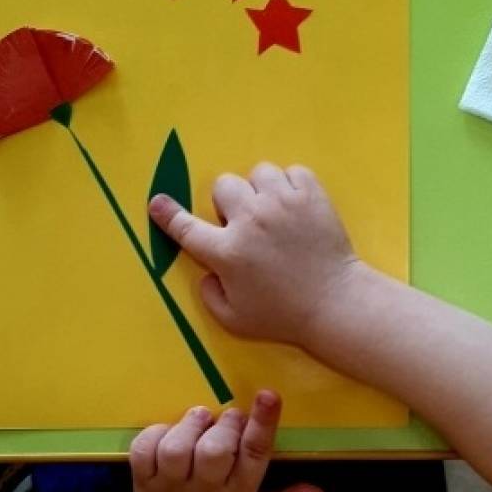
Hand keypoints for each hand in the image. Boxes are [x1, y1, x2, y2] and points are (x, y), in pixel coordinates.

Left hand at [128, 390, 323, 491]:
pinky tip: (167, 433)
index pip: (255, 457)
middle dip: (225, 425)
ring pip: (179, 448)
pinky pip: (146, 451)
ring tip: (200, 419)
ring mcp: (172, 486)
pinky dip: (155, 434)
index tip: (269, 395)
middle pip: (216, 450)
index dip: (262, 424)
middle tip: (230, 419)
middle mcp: (205, 491)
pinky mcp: (144, 480)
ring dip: (190, 425)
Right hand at [148, 163, 362, 348]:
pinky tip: (297, 207)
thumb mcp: (234, 320)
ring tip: (275, 212)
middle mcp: (249, 221)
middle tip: (246, 224)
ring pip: (258, 172)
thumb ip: (210, 295)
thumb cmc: (283, 316)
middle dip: (230, 203)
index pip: (186, 228)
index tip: (157, 202)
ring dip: (261, 190)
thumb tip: (208, 272)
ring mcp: (282, 203)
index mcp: (227, 252)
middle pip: (223, 185)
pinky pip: (292, 171)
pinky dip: (292, 185)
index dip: (168, 215)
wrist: (335, 304)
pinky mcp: (311, 195)